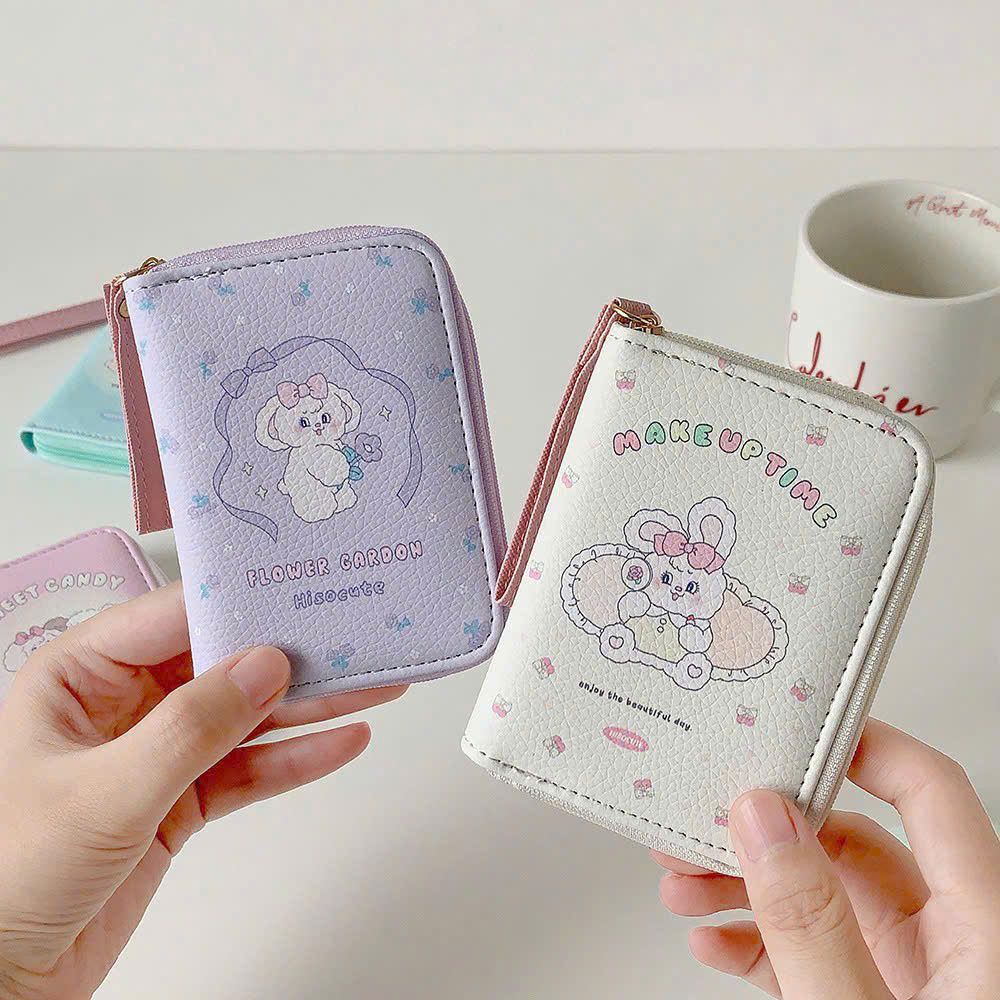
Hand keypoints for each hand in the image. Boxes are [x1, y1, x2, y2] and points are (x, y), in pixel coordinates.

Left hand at [0, 582, 405, 999]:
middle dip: (291, 657)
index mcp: (80, 675)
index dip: (238, 603)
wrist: (4, 981)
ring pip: (245, 716)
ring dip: (308, 706)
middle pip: (221, 665)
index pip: (171, 617)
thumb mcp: (104, 793)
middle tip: (356, 640)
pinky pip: (247, 769)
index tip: (301, 593)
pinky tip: (341, 742)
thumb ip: (190, 727)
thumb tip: (263, 666)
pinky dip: (295, 759)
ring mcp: (155, 753)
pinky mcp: (179, 801)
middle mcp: (122, 705)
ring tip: (371, 686)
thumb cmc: (9, 875)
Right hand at [654, 719, 999, 997]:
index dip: (865, 745)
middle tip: (703, 816)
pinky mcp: (875, 998)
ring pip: (821, 893)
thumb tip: (763, 824)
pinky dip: (757, 939)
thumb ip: (814, 925)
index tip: (791, 728)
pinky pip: (813, 950)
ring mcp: (913, 974)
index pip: (930, 791)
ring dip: (745, 882)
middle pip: (853, 840)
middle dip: (764, 828)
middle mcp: (952, 938)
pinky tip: (711, 935)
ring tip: (684, 881)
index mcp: (982, 924)